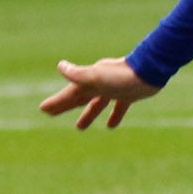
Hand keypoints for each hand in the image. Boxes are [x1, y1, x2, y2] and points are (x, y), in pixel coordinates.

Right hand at [38, 55, 159, 129]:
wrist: (149, 71)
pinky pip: (117, 106)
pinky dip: (113, 115)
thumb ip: (78, 74)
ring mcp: (114, 89)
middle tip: (51, 115)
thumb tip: (60, 66)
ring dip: (88, 114)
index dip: (56, 102)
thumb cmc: (122, 75)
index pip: (69, 94)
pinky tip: (111, 126)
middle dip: (65, 106)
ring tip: (79, 127)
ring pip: (96, 103)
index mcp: (90, 81)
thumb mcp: (97, 76)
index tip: (43, 109)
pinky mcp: (128, 95)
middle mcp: (100, 84)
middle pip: (79, 97)